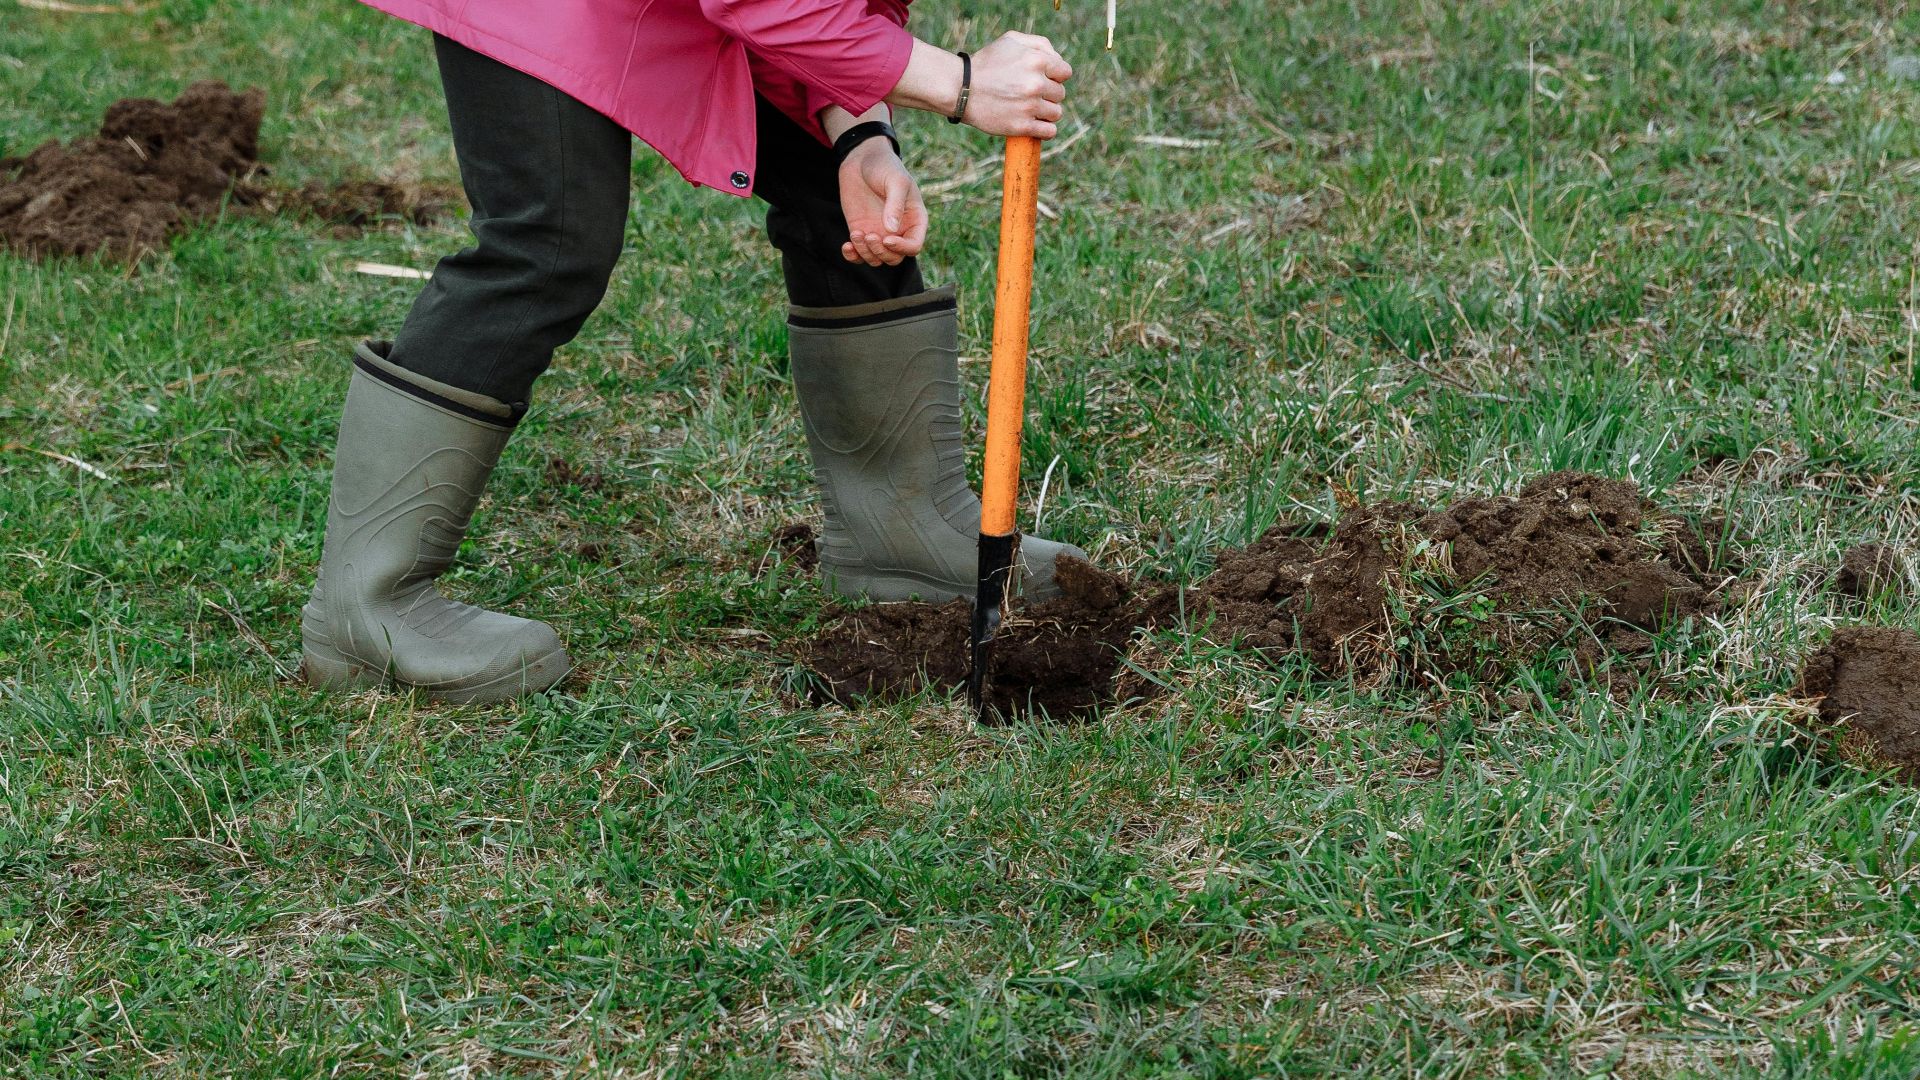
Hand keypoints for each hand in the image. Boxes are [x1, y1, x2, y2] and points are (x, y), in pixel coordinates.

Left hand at [837, 137, 926, 266]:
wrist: (861, 159)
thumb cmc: (885, 166)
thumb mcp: (895, 181)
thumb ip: (895, 205)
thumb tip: (891, 230)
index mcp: (914, 220)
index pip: (913, 246)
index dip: (902, 248)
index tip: (886, 238)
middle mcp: (898, 231)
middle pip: (894, 258)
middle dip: (881, 252)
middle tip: (869, 236)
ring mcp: (879, 233)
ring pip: (876, 259)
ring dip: (865, 253)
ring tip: (856, 234)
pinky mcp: (861, 232)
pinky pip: (859, 254)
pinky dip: (852, 255)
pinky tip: (847, 245)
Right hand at [964, 32, 1070, 138]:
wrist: (960, 88)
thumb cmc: (987, 63)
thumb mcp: (1011, 40)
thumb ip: (1040, 44)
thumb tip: (1058, 61)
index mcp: (1037, 60)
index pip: (1065, 73)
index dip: (1054, 76)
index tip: (1042, 79)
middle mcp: (1035, 83)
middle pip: (1060, 94)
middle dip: (1048, 94)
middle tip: (1030, 94)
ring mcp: (1029, 106)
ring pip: (1056, 113)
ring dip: (1047, 112)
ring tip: (1031, 109)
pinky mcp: (1021, 126)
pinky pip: (1049, 131)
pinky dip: (1045, 130)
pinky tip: (1035, 125)